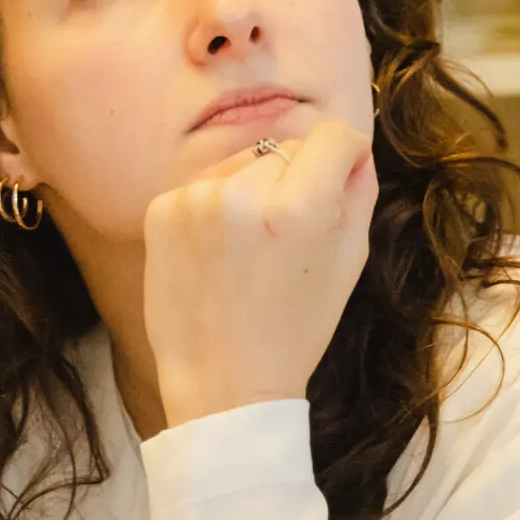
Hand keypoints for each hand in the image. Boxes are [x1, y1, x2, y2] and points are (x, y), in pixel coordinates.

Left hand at [142, 116, 376, 426]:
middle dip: (296, 180)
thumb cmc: (295, 328)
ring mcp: (195, 200)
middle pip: (288, 147)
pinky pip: (206, 183)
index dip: (344, 157)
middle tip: (288, 236)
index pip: (333, 136)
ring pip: (245, 161)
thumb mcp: (349, 262)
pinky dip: (217, 206)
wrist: (223, 382)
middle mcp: (243, 195)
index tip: (339, 180)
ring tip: (249, 248)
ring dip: (253, 189)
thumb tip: (352, 149)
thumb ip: (358, 191)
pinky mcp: (161, 209)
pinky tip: (218, 252)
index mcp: (298, 210)